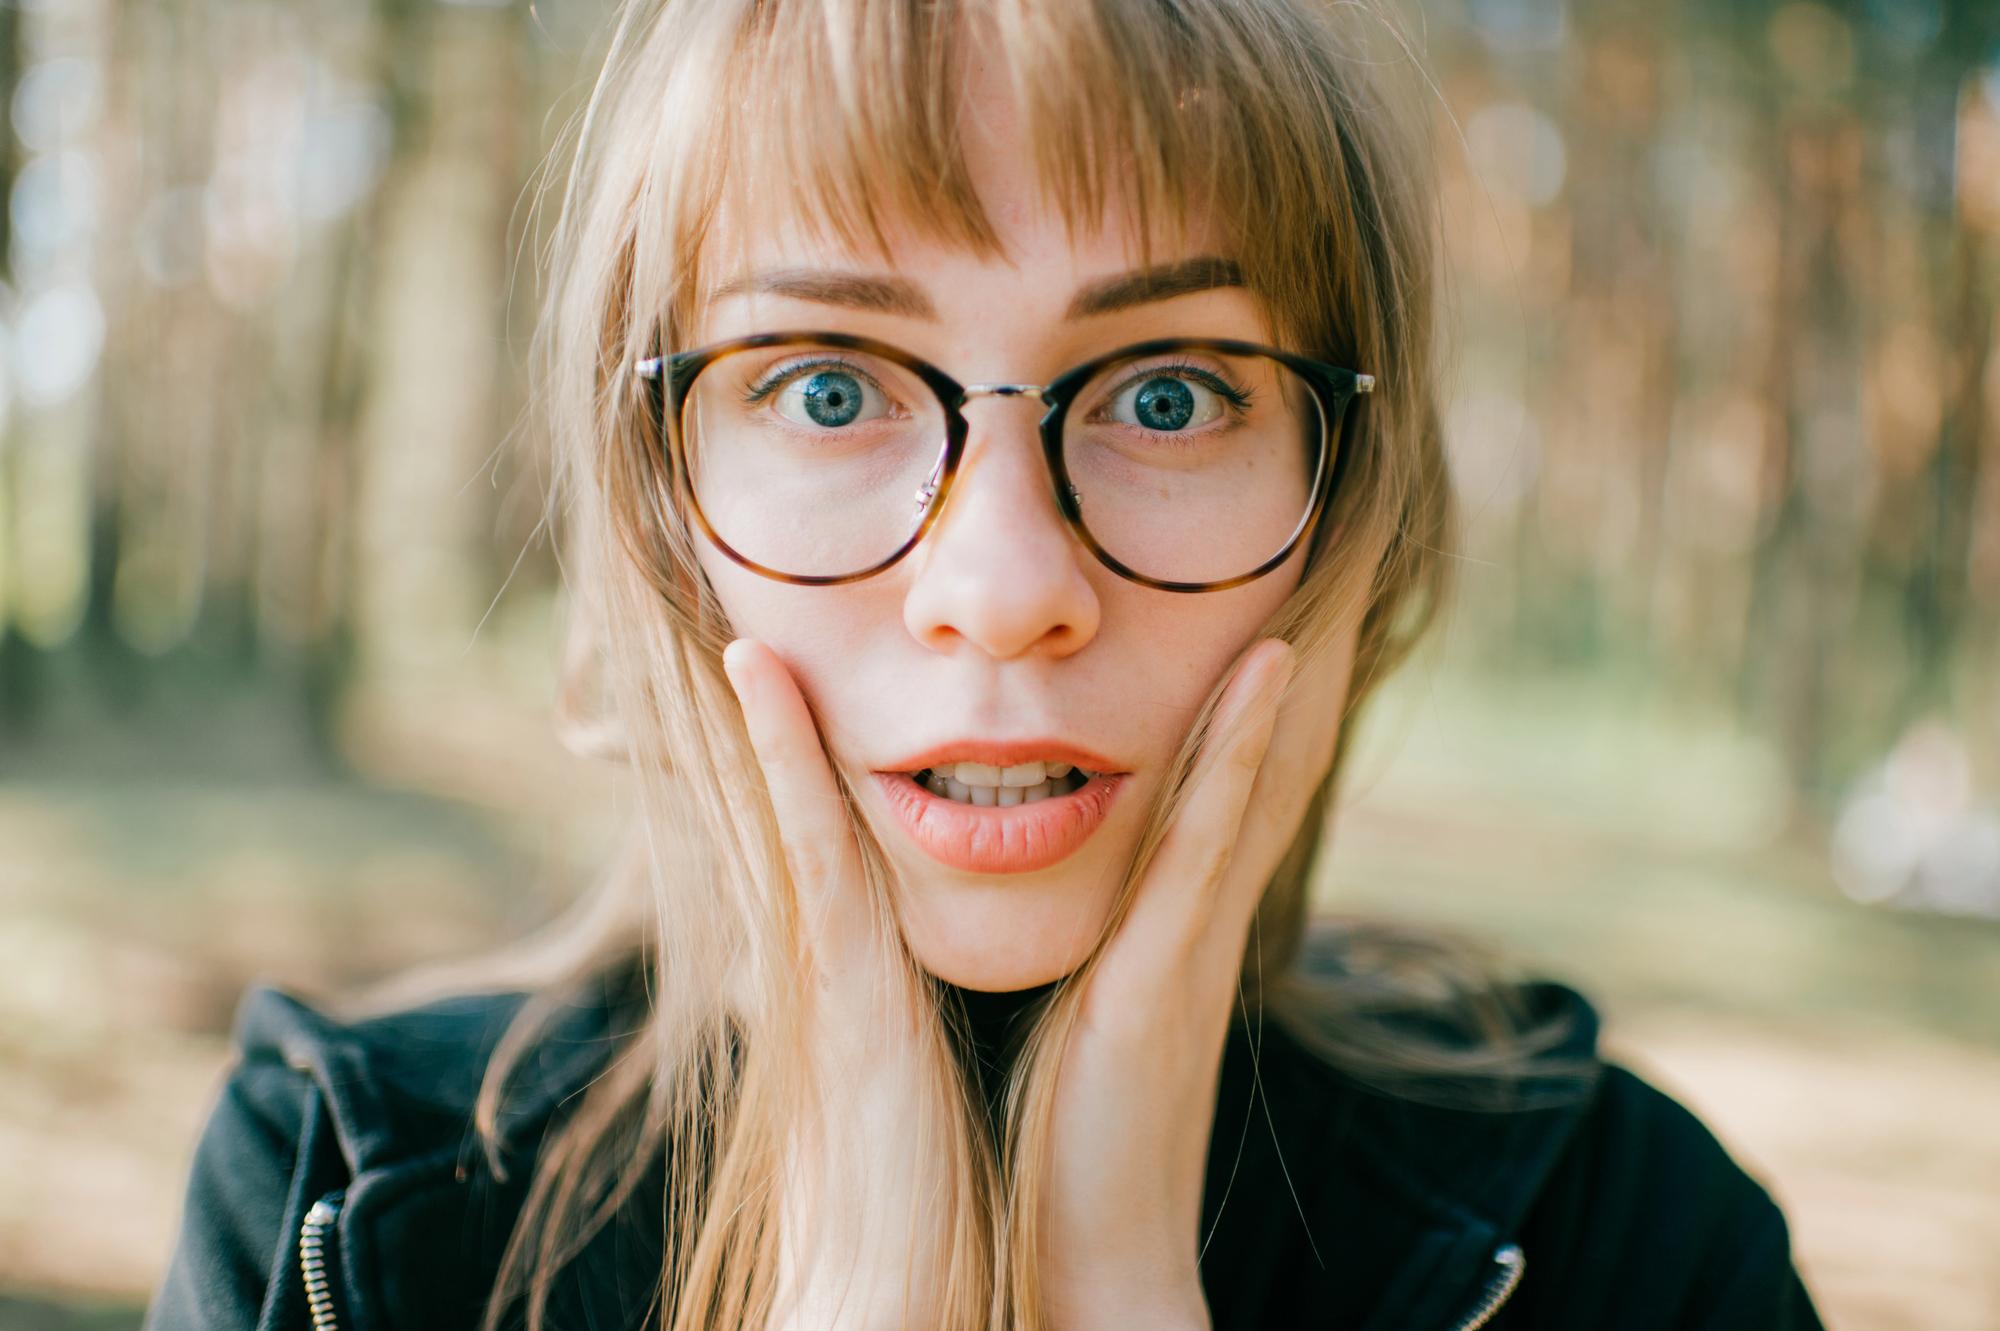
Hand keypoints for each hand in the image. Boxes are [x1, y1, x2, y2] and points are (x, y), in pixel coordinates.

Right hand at [723, 639, 947, 1329]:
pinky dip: (778, 756)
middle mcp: (821, 960)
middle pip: (782, 812)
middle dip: (760, 726)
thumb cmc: (916, 1205)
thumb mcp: (910, 1089)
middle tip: (738, 626)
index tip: (784, 688)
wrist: (889, 1298)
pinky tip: (757, 677)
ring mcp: (817, 966)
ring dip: (760, 715)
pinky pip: (803, 841)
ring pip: (782, 807)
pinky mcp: (833, 983)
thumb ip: (895, 1033)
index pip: (821, 845)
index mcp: (849, 982)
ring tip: (738, 620)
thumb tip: (903, 1004)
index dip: (795, 767)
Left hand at [1038, 636, 1349, 1330]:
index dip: (1241, 721)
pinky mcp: (1169, 980)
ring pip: (1249, 788)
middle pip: (1252, 780)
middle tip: (1314, 579)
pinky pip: (1212, 842)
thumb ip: (1083, 965)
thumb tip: (1063, 917)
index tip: (1258, 628)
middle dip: (1280, 688)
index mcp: (1166, 944)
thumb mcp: (1073, 1031)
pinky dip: (1244, 754)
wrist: (1088, 1272)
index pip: (1215, 807)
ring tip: (1307, 583)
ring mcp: (1192, 952)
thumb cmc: (1061, 1161)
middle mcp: (1195, 934)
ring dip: (1279, 690)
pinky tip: (1272, 674)